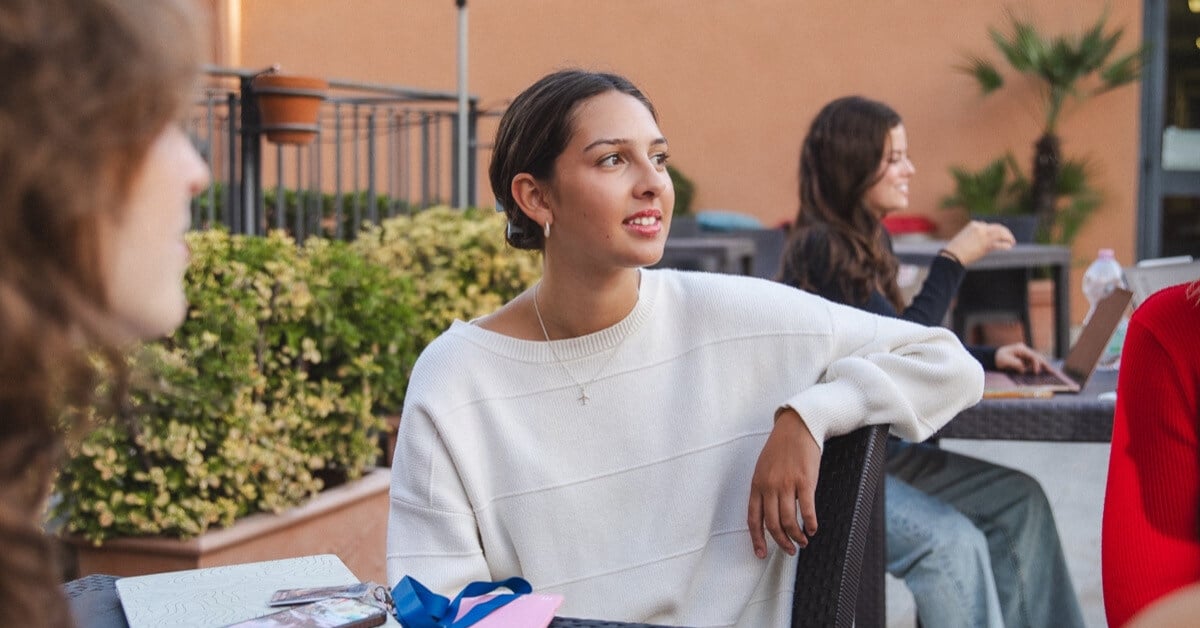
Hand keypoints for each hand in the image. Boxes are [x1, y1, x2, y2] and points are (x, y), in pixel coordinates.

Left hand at [747, 408, 820, 557]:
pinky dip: (811, 523)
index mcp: (757, 484)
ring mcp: (787, 484)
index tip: (762, 553)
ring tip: (803, 541)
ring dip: (797, 536)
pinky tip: (813, 529)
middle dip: (781, 541)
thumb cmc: (781, 447)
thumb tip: (768, 513)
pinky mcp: (805, 481)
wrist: (797, 427)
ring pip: (790, 520)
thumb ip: (763, 489)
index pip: (753, 518)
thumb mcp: (763, 468)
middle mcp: (770, 486)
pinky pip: (807, 509)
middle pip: (773, 524)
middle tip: (789, 550)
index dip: (757, 539)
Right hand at [942, 221, 1015, 265]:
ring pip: (1001, 233)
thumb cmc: (955, 250)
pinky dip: (1006, 244)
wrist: (952, 255)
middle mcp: (980, 228)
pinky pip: (1000, 243)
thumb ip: (974, 237)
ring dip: (1008, 237)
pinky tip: (1009, 246)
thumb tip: (981, 242)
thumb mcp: (964, 239)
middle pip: (998, 227)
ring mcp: (984, 235)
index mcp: (974, 224)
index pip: (989, 226)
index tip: (999, 235)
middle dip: (1005, 232)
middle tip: (1009, 238)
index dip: (996, 231)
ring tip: (1012, 242)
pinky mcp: (986, 244)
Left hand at [994, 343, 1049, 373]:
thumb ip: (1015, 364)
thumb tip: (1024, 369)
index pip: (1033, 356)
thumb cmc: (998, 358)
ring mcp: (1025, 354)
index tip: (1037, 372)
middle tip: (1052, 372)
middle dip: (1045, 364)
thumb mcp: (1005, 360)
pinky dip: (1038, 367)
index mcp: (1021, 349)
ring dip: (1043, 366)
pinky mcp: (1024, 359)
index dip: (1036, 364)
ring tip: (1051, 373)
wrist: (993, 357)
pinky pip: (1033, 363)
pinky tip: (1043, 373)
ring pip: (1037, 360)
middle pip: (1037, 357)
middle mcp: (1024, 350)